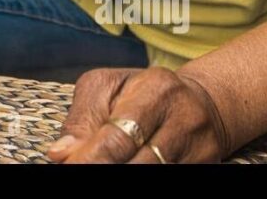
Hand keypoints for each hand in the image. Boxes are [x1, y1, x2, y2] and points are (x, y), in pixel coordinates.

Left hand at [46, 67, 230, 162]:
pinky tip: (124, 170)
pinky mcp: (206, 165)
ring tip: (99, 167)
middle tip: (81, 171)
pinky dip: (143, 178)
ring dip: (122, 177)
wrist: (203, 101)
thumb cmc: (143, 92)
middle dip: (105, 169)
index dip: (92, 157)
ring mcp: (199, 147)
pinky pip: (170, 178)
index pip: (119, 134)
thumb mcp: (107, 87)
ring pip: (156, 174)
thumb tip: (60, 154)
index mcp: (156, 89)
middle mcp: (184, 118)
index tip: (69, 165)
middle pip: (140, 163)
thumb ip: (82, 117)